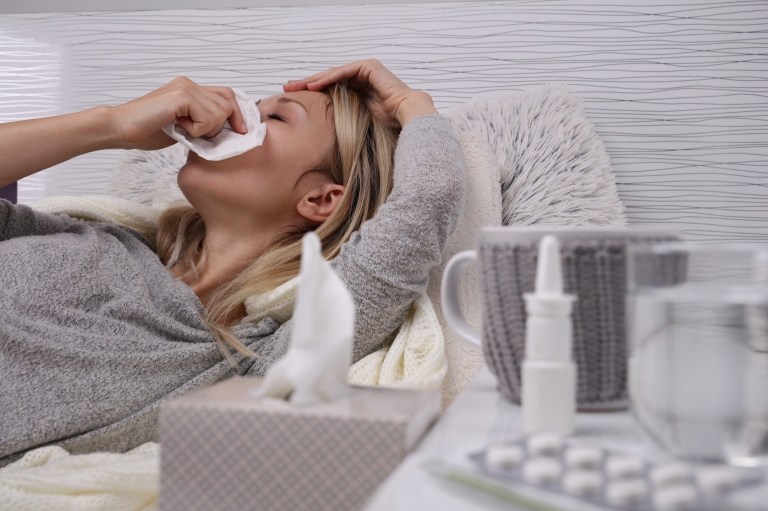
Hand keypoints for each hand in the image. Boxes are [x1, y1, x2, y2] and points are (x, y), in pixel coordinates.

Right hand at [109, 77, 247, 150]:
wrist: (121, 129)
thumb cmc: (148, 131)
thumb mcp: (185, 127)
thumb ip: (203, 122)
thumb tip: (229, 130)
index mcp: (190, 89)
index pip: (227, 95)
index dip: (237, 113)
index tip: (241, 131)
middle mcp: (190, 83)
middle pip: (229, 101)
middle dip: (223, 124)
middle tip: (201, 134)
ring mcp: (185, 87)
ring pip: (220, 112)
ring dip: (207, 129)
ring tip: (185, 130)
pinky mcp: (181, 95)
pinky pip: (207, 117)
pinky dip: (197, 129)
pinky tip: (179, 128)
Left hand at [282, 59, 436, 128]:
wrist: (408, 117)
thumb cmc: (388, 125)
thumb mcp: (358, 122)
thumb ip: (345, 121)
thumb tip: (327, 138)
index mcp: (360, 88)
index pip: (332, 88)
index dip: (314, 92)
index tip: (295, 99)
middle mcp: (362, 76)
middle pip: (329, 79)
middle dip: (307, 83)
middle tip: (287, 87)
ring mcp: (365, 69)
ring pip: (333, 74)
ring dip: (313, 79)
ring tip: (295, 86)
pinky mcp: (368, 67)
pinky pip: (343, 72)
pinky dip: (327, 78)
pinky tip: (312, 86)